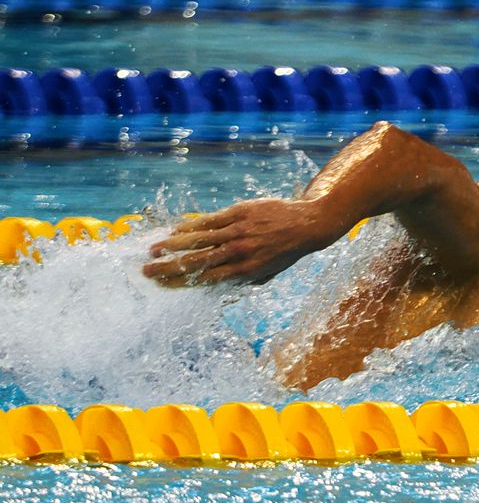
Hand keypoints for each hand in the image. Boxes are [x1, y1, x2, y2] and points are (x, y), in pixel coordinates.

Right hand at [142, 198, 335, 286]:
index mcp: (245, 271)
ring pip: (198, 240)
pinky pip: (209, 221)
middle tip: (147, 271)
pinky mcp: (239, 213)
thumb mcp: (267, 273)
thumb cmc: (285, 252)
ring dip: (172, 246)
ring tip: (153, 250)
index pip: (206, 280)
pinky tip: (175, 231)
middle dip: (169, 268)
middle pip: (196, 262)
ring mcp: (238, 231)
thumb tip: (216, 289)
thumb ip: (242, 280)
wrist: (307, 225)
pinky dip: (190, 226)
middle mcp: (240, 252)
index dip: (181, 283)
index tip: (162, 285)